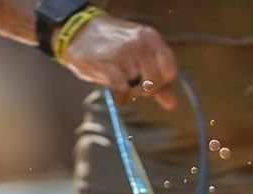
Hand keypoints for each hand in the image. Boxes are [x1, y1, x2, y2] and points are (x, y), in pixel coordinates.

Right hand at [61, 15, 177, 108]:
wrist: (80, 32)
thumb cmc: (110, 44)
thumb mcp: (138, 54)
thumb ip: (157, 77)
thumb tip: (172, 103)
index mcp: (152, 38)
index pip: (170, 70)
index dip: (162, 84)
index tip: (150, 84)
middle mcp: (140, 43)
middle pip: (155, 82)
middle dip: (144, 91)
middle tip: (133, 87)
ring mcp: (124, 52)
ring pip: (138, 86)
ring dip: (130, 93)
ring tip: (121, 85)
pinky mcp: (107, 63)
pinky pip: (122, 89)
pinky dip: (120, 97)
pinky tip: (116, 95)